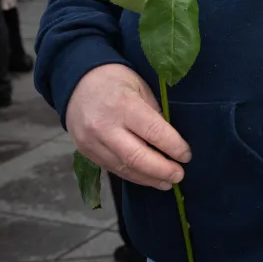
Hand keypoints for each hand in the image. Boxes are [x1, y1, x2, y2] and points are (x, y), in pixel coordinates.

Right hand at [66, 63, 189, 189]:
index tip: (186, 155)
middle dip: (162, 170)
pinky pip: (112, 168)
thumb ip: (154, 112)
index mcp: (123, 105)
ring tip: (167, 182)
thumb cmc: (114, 79)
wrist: (76, 81)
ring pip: (124, 168)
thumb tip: (170, 140)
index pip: (153, 132)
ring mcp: (92, 142)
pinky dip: (132, 175)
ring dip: (148, 178)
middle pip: (137, 157)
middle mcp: (105, 126)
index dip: (173, 147)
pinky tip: (147, 178)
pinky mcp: (85, 152)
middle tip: (179, 175)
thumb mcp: (140, 85)